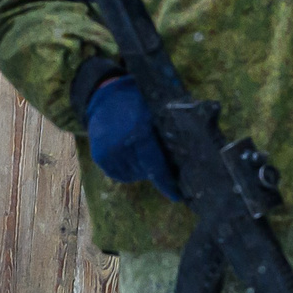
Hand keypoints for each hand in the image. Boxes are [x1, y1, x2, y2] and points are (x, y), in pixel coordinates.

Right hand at [83, 76, 180, 200]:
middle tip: (164, 166)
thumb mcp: (157, 112)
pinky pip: (118, 174)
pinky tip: (131, 157)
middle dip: (157, 172)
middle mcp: (122, 145)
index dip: (167, 183)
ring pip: (133, 175)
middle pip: (146, 172)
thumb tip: (193, 152)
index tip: (178, 196)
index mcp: (140, 132)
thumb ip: (172, 131)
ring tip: (143, 154)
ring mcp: (109, 153)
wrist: (106, 96)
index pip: (157, 166)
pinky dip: (128, 170)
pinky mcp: (99, 157)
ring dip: (141, 170)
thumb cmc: (138, 102)